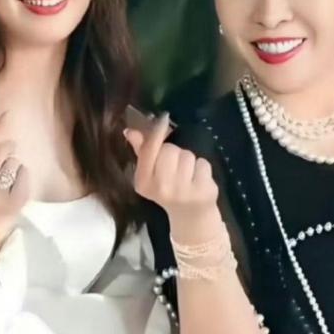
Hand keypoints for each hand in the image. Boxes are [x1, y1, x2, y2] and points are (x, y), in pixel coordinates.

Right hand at [0, 107, 29, 252]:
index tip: (9, 114)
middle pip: (2, 149)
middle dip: (7, 153)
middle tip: (3, 168)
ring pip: (15, 163)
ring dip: (15, 171)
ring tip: (6, 186)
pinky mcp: (12, 205)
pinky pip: (25, 177)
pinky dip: (24, 181)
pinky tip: (16, 191)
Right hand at [124, 114, 220, 238]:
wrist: (190, 216)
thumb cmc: (168, 190)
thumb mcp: (151, 174)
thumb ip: (142, 151)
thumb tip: (130, 130)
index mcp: (144, 182)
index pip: (149, 149)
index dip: (156, 132)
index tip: (163, 118)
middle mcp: (161, 188)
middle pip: (170, 149)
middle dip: (174, 153)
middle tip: (175, 167)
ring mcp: (183, 191)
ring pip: (188, 156)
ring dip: (189, 161)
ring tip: (187, 175)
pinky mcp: (202, 190)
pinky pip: (203, 163)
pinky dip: (202, 169)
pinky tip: (198, 180)